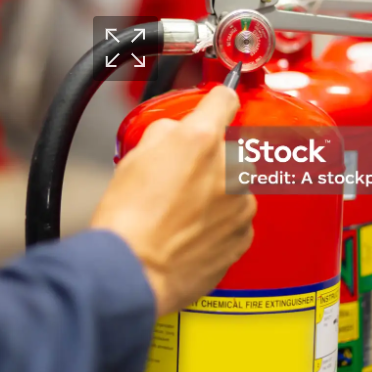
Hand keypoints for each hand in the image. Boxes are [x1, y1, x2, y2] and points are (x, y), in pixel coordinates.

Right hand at [91, 86, 256, 316]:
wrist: (134, 272)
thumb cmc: (128, 221)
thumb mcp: (134, 156)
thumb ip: (166, 132)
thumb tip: (177, 133)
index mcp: (202, 140)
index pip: (225, 99)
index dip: (217, 101)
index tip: (218, 105)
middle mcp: (231, 169)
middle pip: (227, 148)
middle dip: (207, 159)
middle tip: (176, 178)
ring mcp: (241, 204)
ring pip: (233, 185)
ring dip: (214, 192)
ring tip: (178, 212)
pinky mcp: (243, 236)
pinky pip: (234, 217)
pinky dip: (217, 222)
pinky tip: (189, 231)